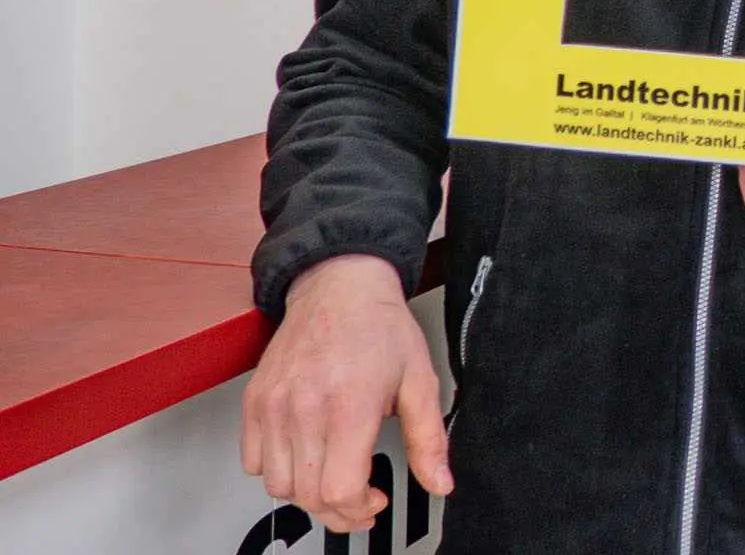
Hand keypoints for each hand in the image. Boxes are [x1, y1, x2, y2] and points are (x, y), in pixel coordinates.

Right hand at [241, 254, 450, 530]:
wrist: (340, 285)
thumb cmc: (379, 326)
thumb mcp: (420, 381)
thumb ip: (429, 438)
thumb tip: (440, 481)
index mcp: (349, 405)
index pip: (338, 491)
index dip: (359, 509)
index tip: (376, 499)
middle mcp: (304, 408)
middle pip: (307, 497)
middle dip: (339, 510)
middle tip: (360, 498)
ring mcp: (273, 405)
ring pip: (278, 485)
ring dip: (307, 493)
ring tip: (334, 475)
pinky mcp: (254, 401)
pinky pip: (252, 461)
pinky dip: (277, 469)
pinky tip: (306, 454)